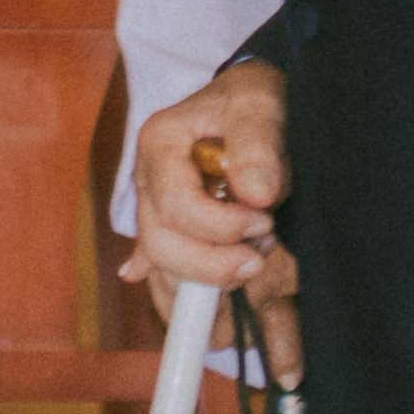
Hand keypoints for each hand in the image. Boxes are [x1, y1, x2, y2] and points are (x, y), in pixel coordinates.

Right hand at [128, 62, 296, 297]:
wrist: (253, 100)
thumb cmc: (253, 97)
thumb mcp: (260, 103)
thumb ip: (258, 142)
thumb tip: (256, 194)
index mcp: (160, 145)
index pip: (176, 206)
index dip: (221, 226)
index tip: (264, 220)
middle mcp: (149, 181)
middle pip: (161, 246)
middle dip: (213, 263)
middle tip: (260, 256)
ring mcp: (157, 209)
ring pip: (163, 268)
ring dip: (209, 279)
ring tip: (252, 260)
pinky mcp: (173, 232)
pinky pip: (167, 276)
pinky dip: (185, 296)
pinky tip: (199, 316)